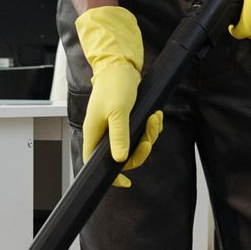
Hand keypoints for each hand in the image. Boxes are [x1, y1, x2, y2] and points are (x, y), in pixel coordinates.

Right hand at [76, 6, 162, 187]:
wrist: (121, 67)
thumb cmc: (114, 86)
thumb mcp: (118, 112)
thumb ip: (120, 136)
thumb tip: (120, 160)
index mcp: (95, 135)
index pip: (96, 164)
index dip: (111, 176)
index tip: (126, 182)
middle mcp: (104, 135)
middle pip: (124, 157)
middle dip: (141, 150)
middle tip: (149, 138)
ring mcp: (116, 129)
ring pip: (135, 145)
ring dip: (149, 135)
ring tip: (154, 119)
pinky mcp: (127, 121)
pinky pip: (141, 133)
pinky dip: (151, 128)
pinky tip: (155, 116)